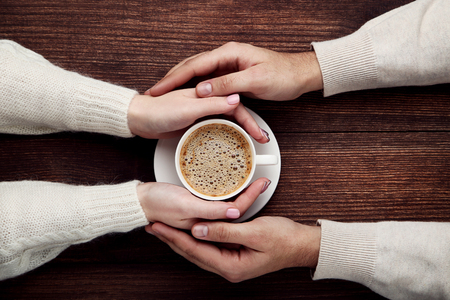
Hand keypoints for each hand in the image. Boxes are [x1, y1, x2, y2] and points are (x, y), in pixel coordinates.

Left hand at [127, 89, 268, 142]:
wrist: (139, 119)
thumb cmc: (158, 111)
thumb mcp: (189, 108)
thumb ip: (213, 104)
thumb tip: (236, 98)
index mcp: (207, 94)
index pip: (236, 107)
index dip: (249, 121)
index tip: (259, 134)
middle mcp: (206, 101)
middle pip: (234, 114)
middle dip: (249, 127)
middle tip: (260, 141)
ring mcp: (201, 112)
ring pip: (227, 120)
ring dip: (240, 130)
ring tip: (251, 142)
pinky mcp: (194, 122)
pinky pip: (215, 127)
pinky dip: (226, 134)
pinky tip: (230, 141)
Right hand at [138, 178, 270, 229]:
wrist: (139, 200)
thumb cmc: (157, 203)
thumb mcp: (185, 205)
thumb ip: (211, 211)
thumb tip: (236, 213)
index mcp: (205, 227)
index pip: (236, 212)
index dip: (251, 197)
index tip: (262, 183)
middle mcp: (206, 224)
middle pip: (234, 211)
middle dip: (250, 197)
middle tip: (262, 181)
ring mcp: (201, 218)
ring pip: (227, 209)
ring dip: (240, 197)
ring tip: (252, 184)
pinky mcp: (196, 210)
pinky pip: (217, 206)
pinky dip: (227, 198)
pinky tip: (232, 192)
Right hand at [148, 42, 322, 100]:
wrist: (299, 75)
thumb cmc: (282, 75)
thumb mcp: (255, 81)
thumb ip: (227, 84)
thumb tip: (202, 89)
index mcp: (229, 53)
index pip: (194, 65)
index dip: (174, 78)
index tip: (160, 89)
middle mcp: (226, 57)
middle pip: (191, 68)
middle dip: (172, 79)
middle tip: (155, 92)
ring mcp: (228, 66)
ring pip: (198, 74)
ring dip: (181, 84)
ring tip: (165, 94)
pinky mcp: (232, 76)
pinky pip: (208, 82)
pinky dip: (195, 89)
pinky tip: (187, 97)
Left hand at [149, 216, 320, 281]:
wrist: (301, 245)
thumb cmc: (283, 239)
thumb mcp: (254, 233)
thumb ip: (224, 231)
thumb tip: (198, 229)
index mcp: (232, 266)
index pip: (195, 251)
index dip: (175, 237)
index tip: (159, 226)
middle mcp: (229, 268)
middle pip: (192, 253)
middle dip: (172, 239)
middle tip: (154, 227)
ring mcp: (231, 262)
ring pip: (198, 250)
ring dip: (180, 238)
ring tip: (163, 228)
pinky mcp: (234, 254)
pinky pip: (208, 246)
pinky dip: (195, 237)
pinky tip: (186, 230)